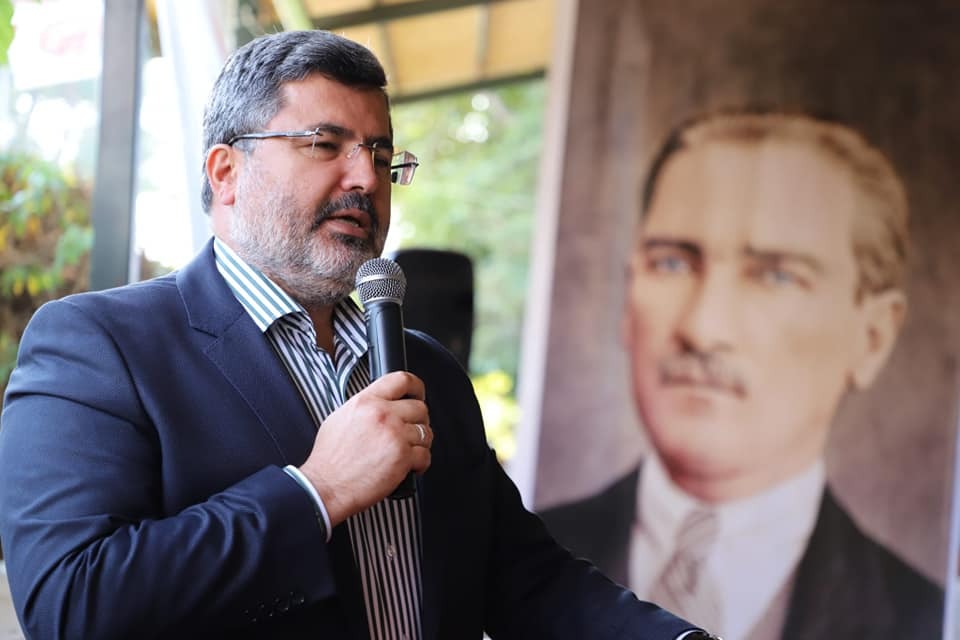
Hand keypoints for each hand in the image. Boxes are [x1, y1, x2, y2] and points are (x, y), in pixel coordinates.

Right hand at [298, 371, 432, 525]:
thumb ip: (364, 408)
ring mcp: (395, 435)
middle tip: (412, 431)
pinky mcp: (403, 457)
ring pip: (426, 432)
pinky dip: (421, 463)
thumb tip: (380, 406)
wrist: (326, 486)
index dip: (416, 387)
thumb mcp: (339, 418)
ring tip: (409, 451)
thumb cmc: (329, 459)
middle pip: (420, 408)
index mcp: (366, 401)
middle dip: (419, 421)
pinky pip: (425, 455)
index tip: (419, 394)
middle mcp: (383, 415)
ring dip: (421, 443)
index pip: (402, 380)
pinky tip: (411, 466)